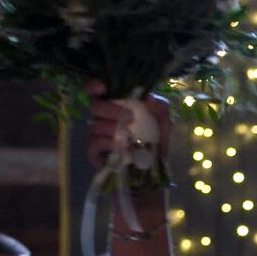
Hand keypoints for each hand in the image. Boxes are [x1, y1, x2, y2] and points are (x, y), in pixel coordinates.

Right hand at [87, 86, 173, 223]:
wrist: (153, 170)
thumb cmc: (156, 142)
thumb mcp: (163, 121)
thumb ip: (158, 106)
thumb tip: (146, 97)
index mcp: (115, 105)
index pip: (95, 89)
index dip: (93, 85)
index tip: (102, 88)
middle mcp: (103, 118)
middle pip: (95, 106)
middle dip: (112, 110)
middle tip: (130, 118)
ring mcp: (96, 134)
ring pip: (96, 125)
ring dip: (115, 130)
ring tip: (130, 139)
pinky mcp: (93, 152)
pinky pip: (94, 143)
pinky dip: (109, 145)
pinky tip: (122, 149)